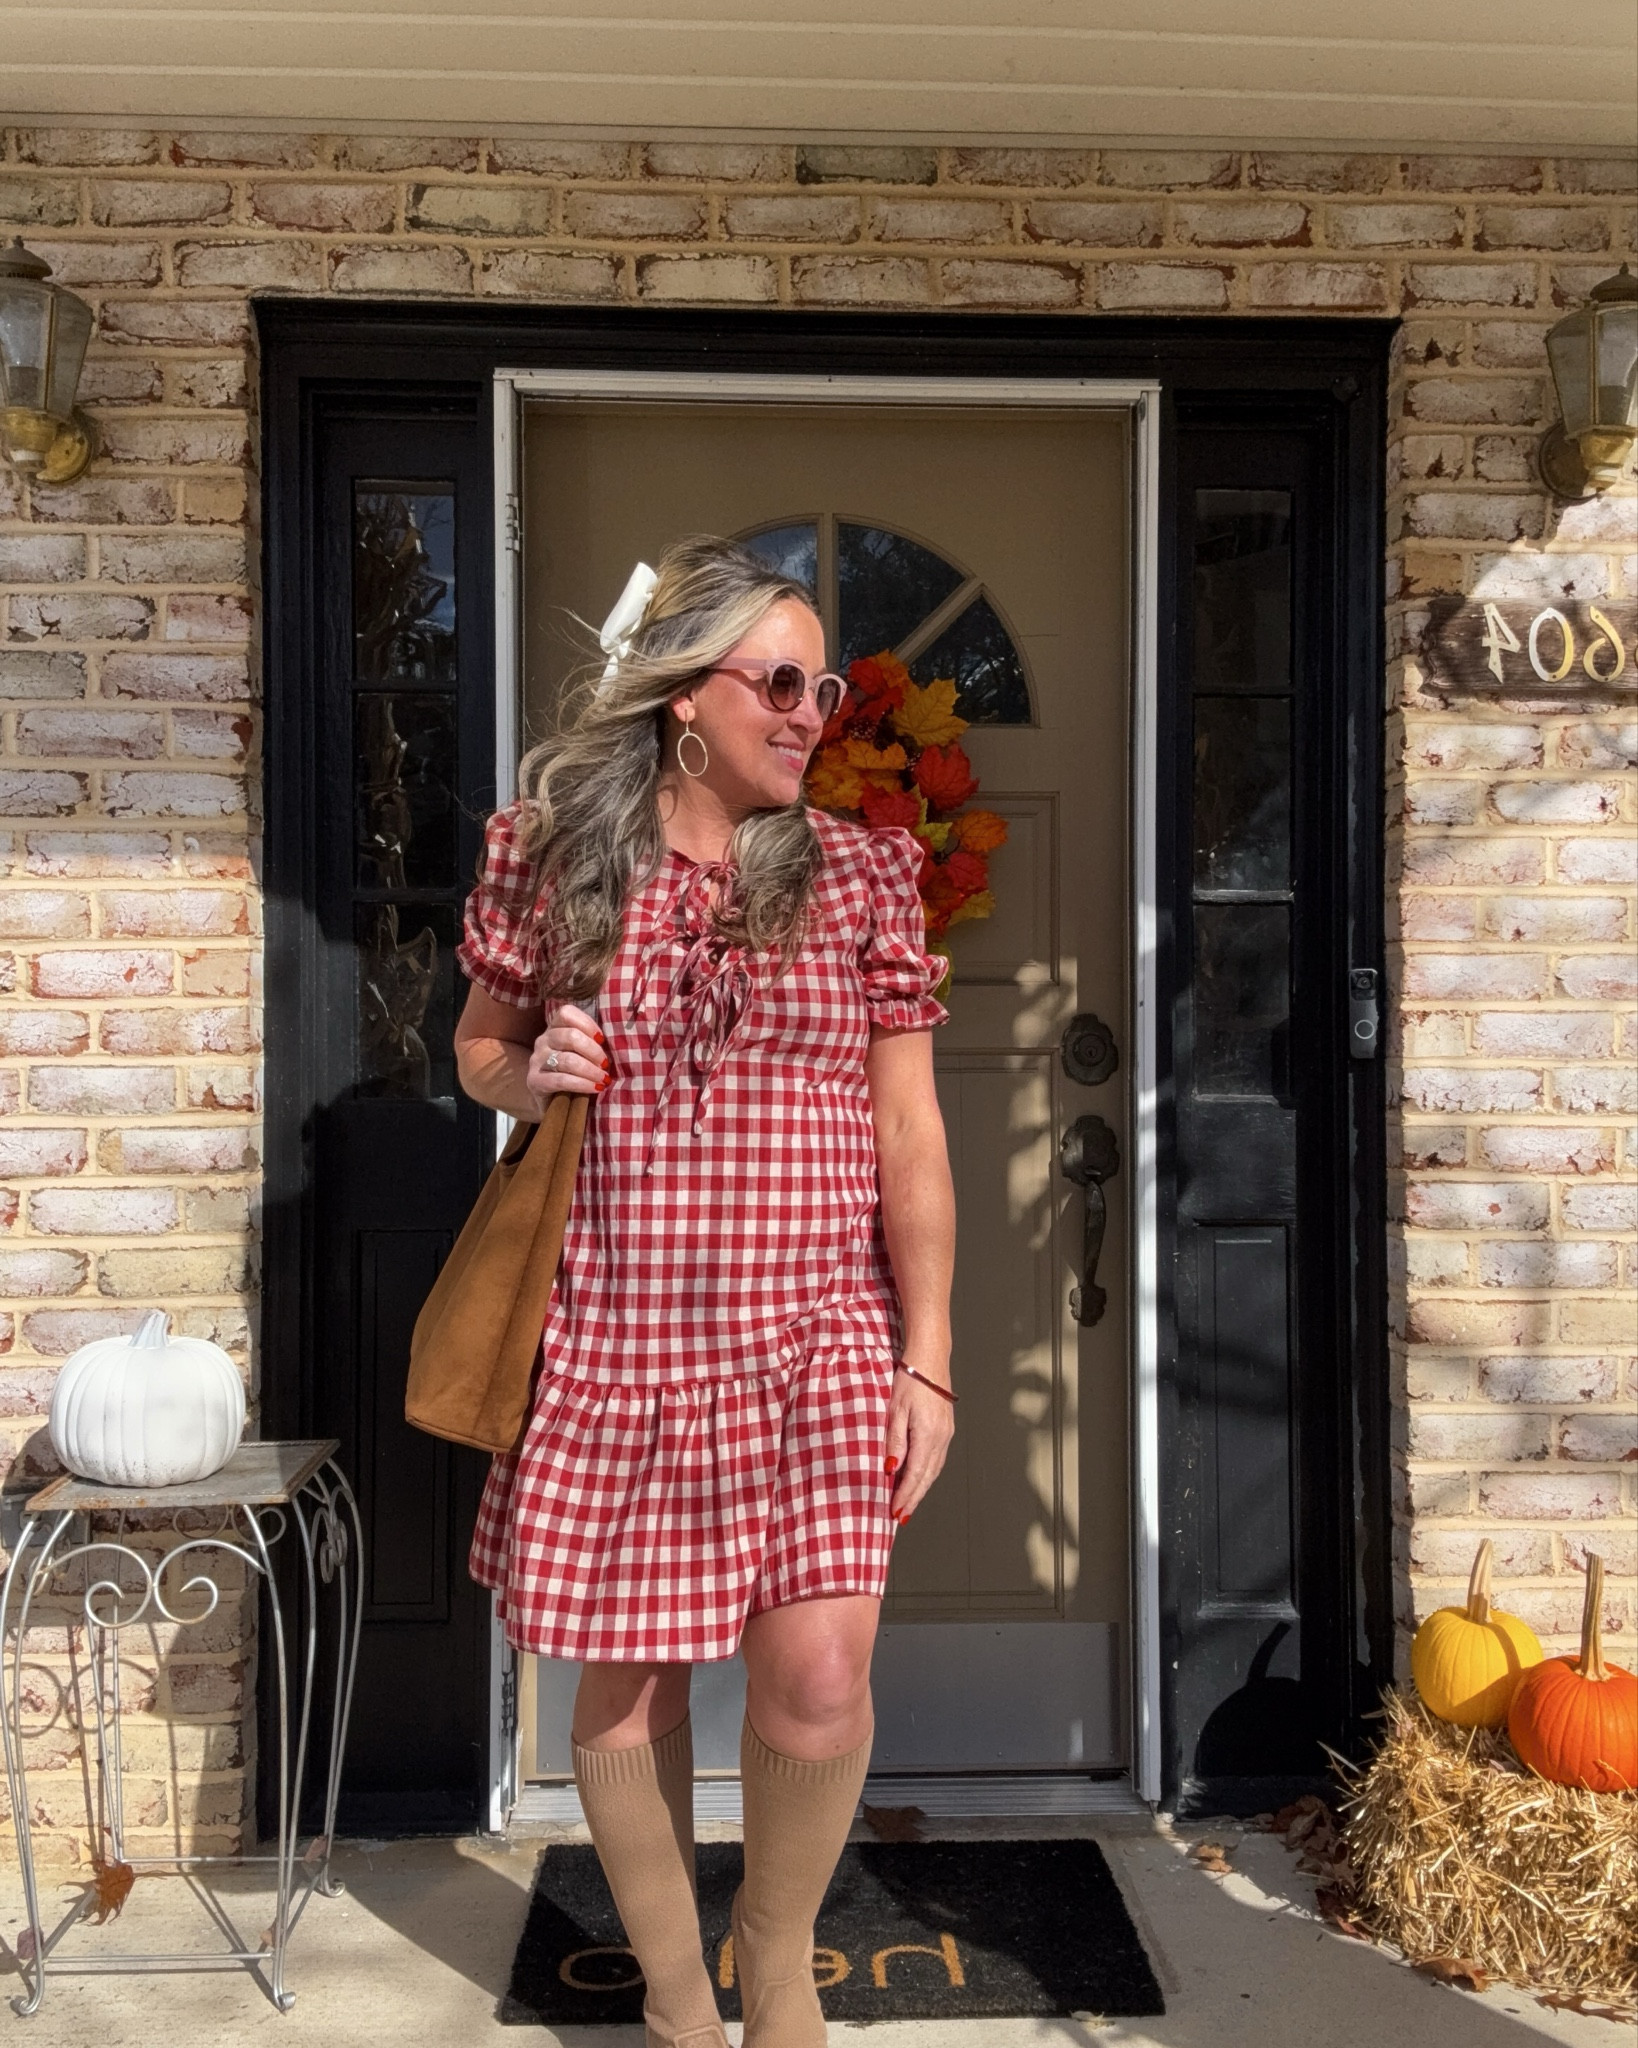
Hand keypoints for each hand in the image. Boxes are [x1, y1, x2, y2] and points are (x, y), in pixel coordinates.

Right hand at [526, 1002, 608, 1108]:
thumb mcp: (584, 1054)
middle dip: (594, 1051)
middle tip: (607, 1064)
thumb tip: (620, 1038)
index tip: (603, 1039)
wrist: (553, 1103)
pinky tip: (595, 1088)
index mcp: (555, 1028)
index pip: (566, 1013)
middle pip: (570, 1036)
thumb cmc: (575, 1073)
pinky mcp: (534, 1081)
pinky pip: (561, 1080)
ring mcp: (537, 1060)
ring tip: (604, 1079)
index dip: (587, 1024)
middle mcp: (543, 1040)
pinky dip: (582, 1084)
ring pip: (567, 1060)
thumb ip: (594, 1042)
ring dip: (591, 1070)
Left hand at [883, 1364, 954, 1523]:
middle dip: (913, 1499)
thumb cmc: (910, 1380)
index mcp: (927, 1435)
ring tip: (908, 1504)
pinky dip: (927, 1474)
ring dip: (921, 1489)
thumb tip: (892, 1470)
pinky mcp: (946, 1429)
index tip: (894, 1512)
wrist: (930, 1360)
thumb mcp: (895, 1410)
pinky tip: (919, 1479)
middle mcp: (941, 1438)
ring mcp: (946, 1434)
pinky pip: (937, 1459)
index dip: (905, 1495)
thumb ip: (895, 1441)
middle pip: (927, 1477)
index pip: (915, 1474)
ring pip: (934, 1470)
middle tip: (900, 1517)